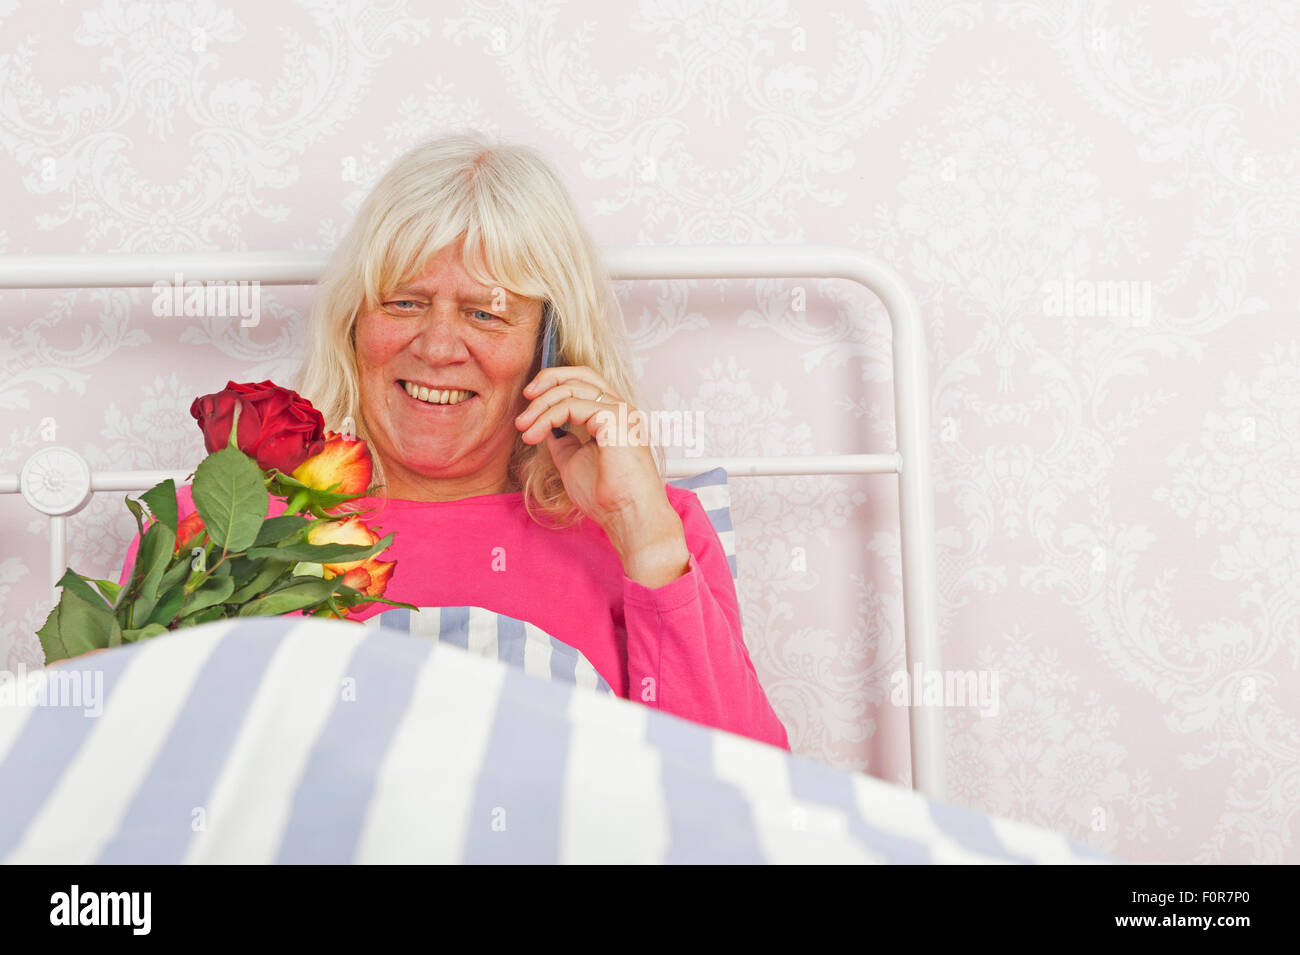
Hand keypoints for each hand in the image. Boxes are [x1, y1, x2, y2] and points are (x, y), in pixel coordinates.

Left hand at [515, 366, 689, 586]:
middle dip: (546, 383)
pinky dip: (547, 417)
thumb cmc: (608, 498)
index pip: (585, 382)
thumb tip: (546, 428)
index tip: (529, 401)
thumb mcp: (573, 462)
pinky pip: (572, 405)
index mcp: (614, 417)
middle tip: (524, 407)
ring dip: (540, 406)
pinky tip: (535, 435)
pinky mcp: (615, 418)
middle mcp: (620, 409)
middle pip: (579, 375)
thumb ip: (563, 442)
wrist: (627, 516)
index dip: (554, 383)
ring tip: (524, 429)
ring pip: (572, 389)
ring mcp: (620, 411)